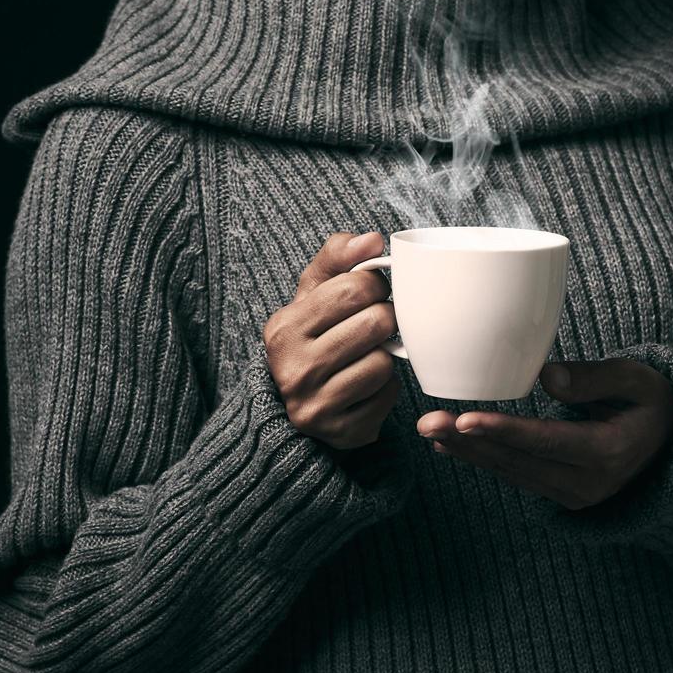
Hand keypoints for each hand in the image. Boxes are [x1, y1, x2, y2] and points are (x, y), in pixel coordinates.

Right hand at [263, 231, 401, 449]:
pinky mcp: (342, 432)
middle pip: (375, 323)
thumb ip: (339, 258)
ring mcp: (315, 405)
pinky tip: (368, 384)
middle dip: (386, 317)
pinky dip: (386, 386)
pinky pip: (388, 395)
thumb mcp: (315, 293)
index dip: (375, 285)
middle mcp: (293, 369)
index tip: (373, 292)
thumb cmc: (315, 336)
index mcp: (284, 328)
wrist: (301, 403)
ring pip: (384, 361)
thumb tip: (373, 239)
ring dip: (386, 355)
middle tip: (379, 321)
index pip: (353, 288)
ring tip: (369, 353)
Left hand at [417, 358, 672, 509]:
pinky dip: (484, 459)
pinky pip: (517, 476)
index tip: (465, 419)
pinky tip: (453, 445)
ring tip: (431, 430)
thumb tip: (545, 375)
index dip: (503, 431)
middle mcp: (588, 483)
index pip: (546, 442)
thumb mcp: (638, 381)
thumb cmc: (653, 403)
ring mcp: (574, 494)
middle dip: (469, 442)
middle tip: (429, 423)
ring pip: (512, 472)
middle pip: (518, 461)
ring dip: (468, 452)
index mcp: (609, 453)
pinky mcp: (562, 494)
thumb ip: (595, 378)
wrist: (671, 447)